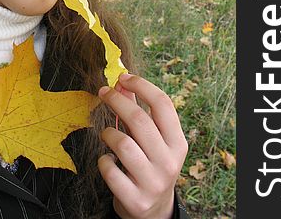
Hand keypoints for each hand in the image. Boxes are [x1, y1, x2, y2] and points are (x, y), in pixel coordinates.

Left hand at [97, 74, 187, 218]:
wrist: (154, 212)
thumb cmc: (150, 165)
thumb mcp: (152, 140)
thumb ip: (138, 111)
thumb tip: (121, 83)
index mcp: (177, 143)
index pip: (163, 104)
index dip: (141, 85)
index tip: (123, 77)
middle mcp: (169, 162)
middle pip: (138, 119)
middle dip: (116, 100)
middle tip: (103, 92)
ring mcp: (153, 182)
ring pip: (122, 144)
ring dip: (108, 133)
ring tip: (107, 134)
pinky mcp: (135, 199)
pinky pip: (109, 170)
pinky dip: (103, 160)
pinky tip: (107, 160)